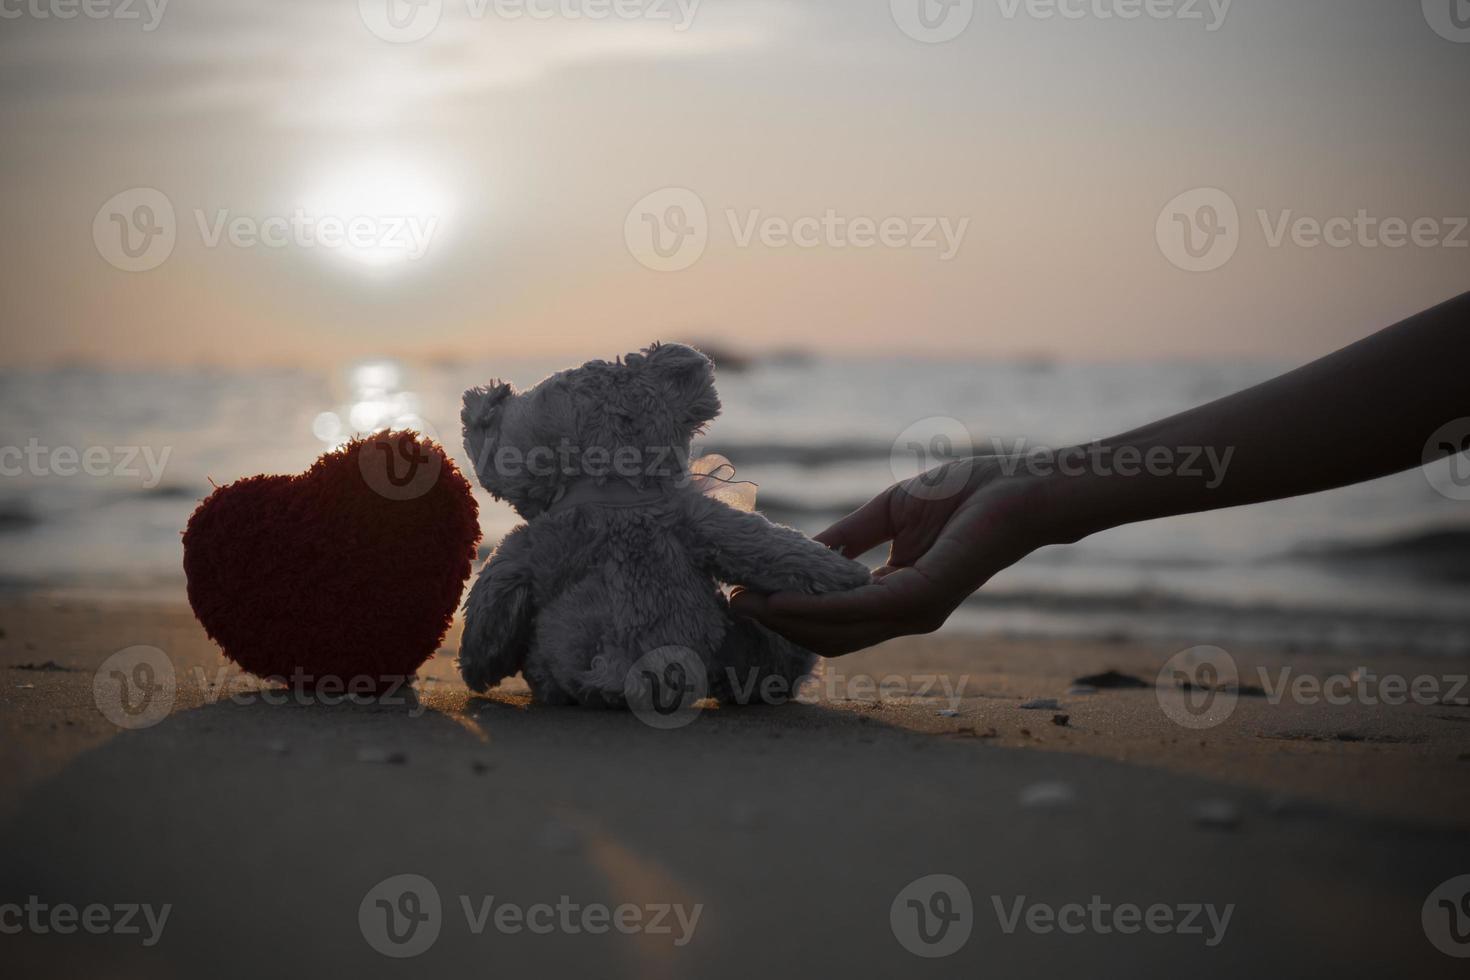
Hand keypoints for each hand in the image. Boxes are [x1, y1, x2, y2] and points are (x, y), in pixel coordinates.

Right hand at [730, 457, 1052, 655]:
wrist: (1018, 488)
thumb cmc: (965, 494)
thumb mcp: (889, 514)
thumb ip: (847, 538)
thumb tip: (800, 552)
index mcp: (898, 597)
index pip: (836, 620)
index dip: (790, 613)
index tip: (747, 595)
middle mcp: (904, 615)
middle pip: (829, 637)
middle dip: (778, 625)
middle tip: (733, 604)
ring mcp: (914, 612)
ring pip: (836, 631)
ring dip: (786, 621)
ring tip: (744, 602)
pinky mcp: (921, 597)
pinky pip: (856, 609)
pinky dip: (814, 608)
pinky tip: (780, 599)